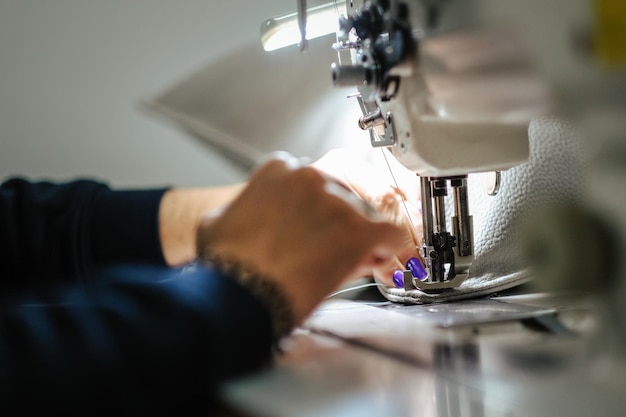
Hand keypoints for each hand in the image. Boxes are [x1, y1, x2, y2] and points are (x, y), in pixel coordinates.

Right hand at [196, 155, 406, 323]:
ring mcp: (337, 202)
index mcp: (278, 171)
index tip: (312, 228)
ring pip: (363, 217)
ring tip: (340, 264)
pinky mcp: (359, 231)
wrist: (241, 293)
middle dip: (336, 224)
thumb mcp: (220, 222)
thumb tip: (253, 214)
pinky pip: (389, 233)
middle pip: (339, 198)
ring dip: (356, 239)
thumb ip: (245, 208)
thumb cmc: (227, 264)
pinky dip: (387, 247)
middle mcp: (311, 178)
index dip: (313, 211)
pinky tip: (377, 259)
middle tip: (327, 249)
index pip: (309, 184)